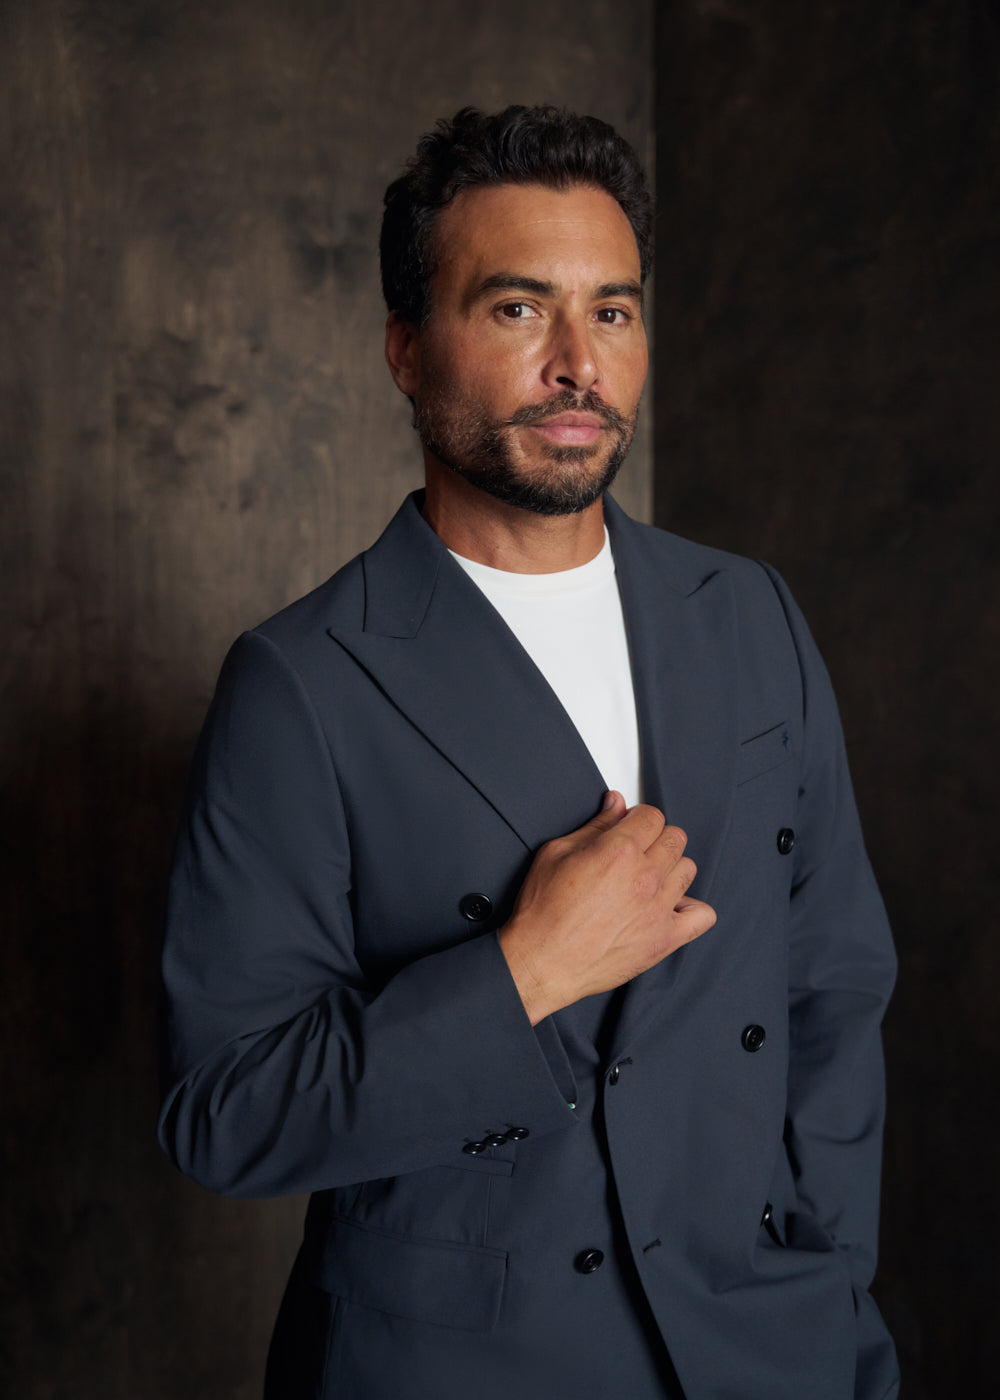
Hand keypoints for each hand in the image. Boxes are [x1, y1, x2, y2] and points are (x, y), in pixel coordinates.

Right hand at [499, 791, 715, 1024]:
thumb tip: (616, 803)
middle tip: (636, 852)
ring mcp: (658, 909)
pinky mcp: (664, 940)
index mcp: (619, 850)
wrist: (542, 961)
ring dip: (670, 869)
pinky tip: (669, 907)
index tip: (630, 828)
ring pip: (688, 870)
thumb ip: (594, 825)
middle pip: (675, 839)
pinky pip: (703, 916)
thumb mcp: (557, 853)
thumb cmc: (543, 910)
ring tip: (648, 880)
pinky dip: (691, 909)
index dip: (638, 819)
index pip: (652, 816)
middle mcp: (645, 877)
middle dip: (656, 838)